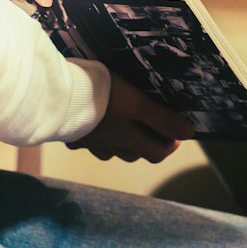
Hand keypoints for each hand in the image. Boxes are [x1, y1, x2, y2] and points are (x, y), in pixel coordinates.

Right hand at [68, 74, 194, 164]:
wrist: (57, 94)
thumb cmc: (99, 96)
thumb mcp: (137, 103)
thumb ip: (162, 118)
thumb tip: (189, 132)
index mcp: (128, 140)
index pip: (157, 153)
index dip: (171, 144)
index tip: (177, 131)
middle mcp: (110, 146)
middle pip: (134, 153)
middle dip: (147, 141)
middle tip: (152, 122)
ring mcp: (89, 142)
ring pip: (111, 149)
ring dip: (121, 140)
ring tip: (124, 121)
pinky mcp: (72, 134)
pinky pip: (88, 140)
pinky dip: (96, 135)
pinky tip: (93, 122)